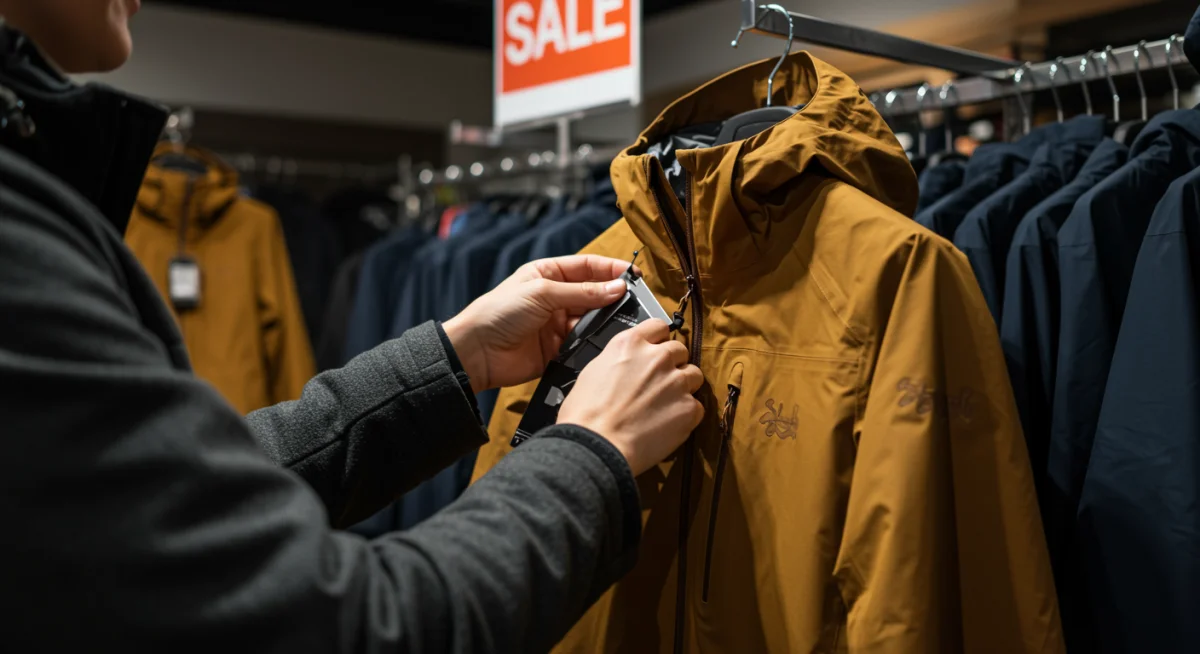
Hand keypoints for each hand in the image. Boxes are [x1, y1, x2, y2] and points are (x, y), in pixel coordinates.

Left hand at [443, 255, 633, 392]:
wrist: (476, 352)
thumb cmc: (499, 312)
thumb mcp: (542, 293)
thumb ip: (582, 292)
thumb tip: (617, 288)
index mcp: (548, 274)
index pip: (587, 267)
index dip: (611, 269)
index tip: (634, 275)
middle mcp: (555, 298)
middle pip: (593, 293)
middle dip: (613, 297)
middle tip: (636, 302)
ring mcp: (557, 324)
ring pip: (592, 319)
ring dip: (606, 321)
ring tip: (624, 322)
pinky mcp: (558, 349)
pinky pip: (584, 344)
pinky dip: (595, 342)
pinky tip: (606, 342)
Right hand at [557, 320, 704, 475]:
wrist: (597, 445)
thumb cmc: (586, 414)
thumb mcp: (594, 371)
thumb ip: (620, 361)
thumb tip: (628, 366)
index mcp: (631, 343)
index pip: (658, 326)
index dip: (659, 340)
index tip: (657, 349)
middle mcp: (657, 357)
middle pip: (679, 351)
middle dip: (672, 365)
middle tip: (660, 383)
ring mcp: (676, 382)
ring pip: (694, 376)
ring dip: (684, 387)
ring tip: (667, 405)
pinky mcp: (688, 408)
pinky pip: (697, 406)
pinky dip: (686, 415)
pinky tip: (669, 424)